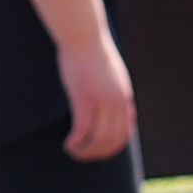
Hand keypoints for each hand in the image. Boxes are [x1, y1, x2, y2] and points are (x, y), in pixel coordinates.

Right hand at [56, 31, 135, 160]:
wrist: (84, 36)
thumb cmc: (94, 53)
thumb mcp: (115, 74)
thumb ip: (118, 93)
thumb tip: (122, 108)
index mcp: (125, 96)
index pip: (124, 133)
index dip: (112, 148)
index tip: (99, 152)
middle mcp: (116, 102)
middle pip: (111, 141)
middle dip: (96, 154)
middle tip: (83, 156)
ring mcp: (101, 101)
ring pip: (96, 140)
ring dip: (84, 151)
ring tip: (73, 152)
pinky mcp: (84, 99)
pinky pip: (81, 131)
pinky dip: (75, 143)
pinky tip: (67, 145)